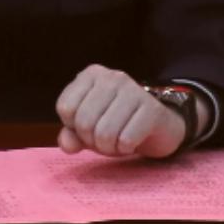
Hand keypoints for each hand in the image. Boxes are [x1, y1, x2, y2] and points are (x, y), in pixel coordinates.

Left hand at [54, 65, 187, 159]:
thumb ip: (71, 135)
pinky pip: (126, 140)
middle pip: (83, 122)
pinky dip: (126, 149)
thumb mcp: (88, 129)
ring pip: (104, 134)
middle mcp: (112, 77)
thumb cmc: (116, 124)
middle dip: (92, 141)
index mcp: (91, 74)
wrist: (158, 127)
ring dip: (109, 148)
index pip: (65, 108)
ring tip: (118, 141)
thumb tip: (66, 145)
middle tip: (105, 139)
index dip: (73, 127)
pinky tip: (132, 142)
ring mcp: (134, 90)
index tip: (89, 126)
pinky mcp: (152, 109)